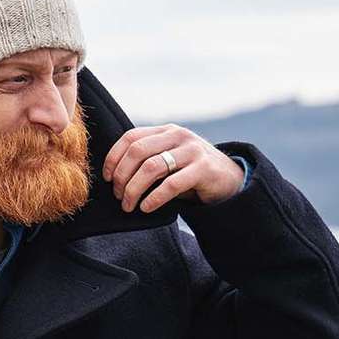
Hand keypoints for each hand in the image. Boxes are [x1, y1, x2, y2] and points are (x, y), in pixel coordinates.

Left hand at [102, 123, 244, 212]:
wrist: (231, 180)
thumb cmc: (193, 173)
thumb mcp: (171, 159)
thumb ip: (149, 159)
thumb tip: (114, 176)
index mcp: (166, 131)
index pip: (131, 138)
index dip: (114, 158)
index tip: (106, 178)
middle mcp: (178, 136)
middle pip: (137, 152)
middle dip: (121, 176)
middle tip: (118, 196)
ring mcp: (192, 151)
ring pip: (151, 167)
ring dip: (134, 189)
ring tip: (129, 205)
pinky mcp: (204, 169)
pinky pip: (171, 184)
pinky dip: (154, 198)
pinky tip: (147, 207)